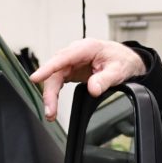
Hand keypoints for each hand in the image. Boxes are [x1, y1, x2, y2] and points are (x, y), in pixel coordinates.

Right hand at [30, 38, 146, 120]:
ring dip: (51, 95)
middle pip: (55, 71)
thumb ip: (105, 79)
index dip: (48, 68)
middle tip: (50, 111)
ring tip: (51, 113)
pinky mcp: (71, 70)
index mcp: (86, 48)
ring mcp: (72, 62)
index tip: (35, 78)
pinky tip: (53, 105)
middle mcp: (75, 53)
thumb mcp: (118, 70)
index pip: (62, 58)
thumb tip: (93, 90)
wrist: (126, 60)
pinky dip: (55, 93)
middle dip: (50, 92)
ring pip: (54, 77)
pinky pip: (58, 80)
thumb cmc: (122, 60)